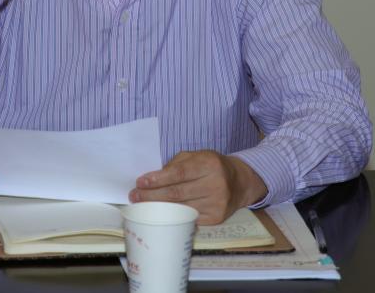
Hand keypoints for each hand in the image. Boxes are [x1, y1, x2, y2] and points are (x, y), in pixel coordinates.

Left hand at [129, 150, 267, 224]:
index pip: (179, 173)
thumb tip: (152, 179)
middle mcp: (215, 184)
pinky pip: (189, 219)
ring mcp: (216, 204)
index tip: (140, 182)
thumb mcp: (197, 156)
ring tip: (142, 205)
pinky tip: (160, 215)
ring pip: (181, 208)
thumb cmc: (212, 166)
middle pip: (177, 193)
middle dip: (152, 195)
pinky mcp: (216, 218)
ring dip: (158, 208)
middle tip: (135, 196)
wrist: (240, 182)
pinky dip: (172, 217)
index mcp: (209, 164)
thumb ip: (176, 164)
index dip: (158, 179)